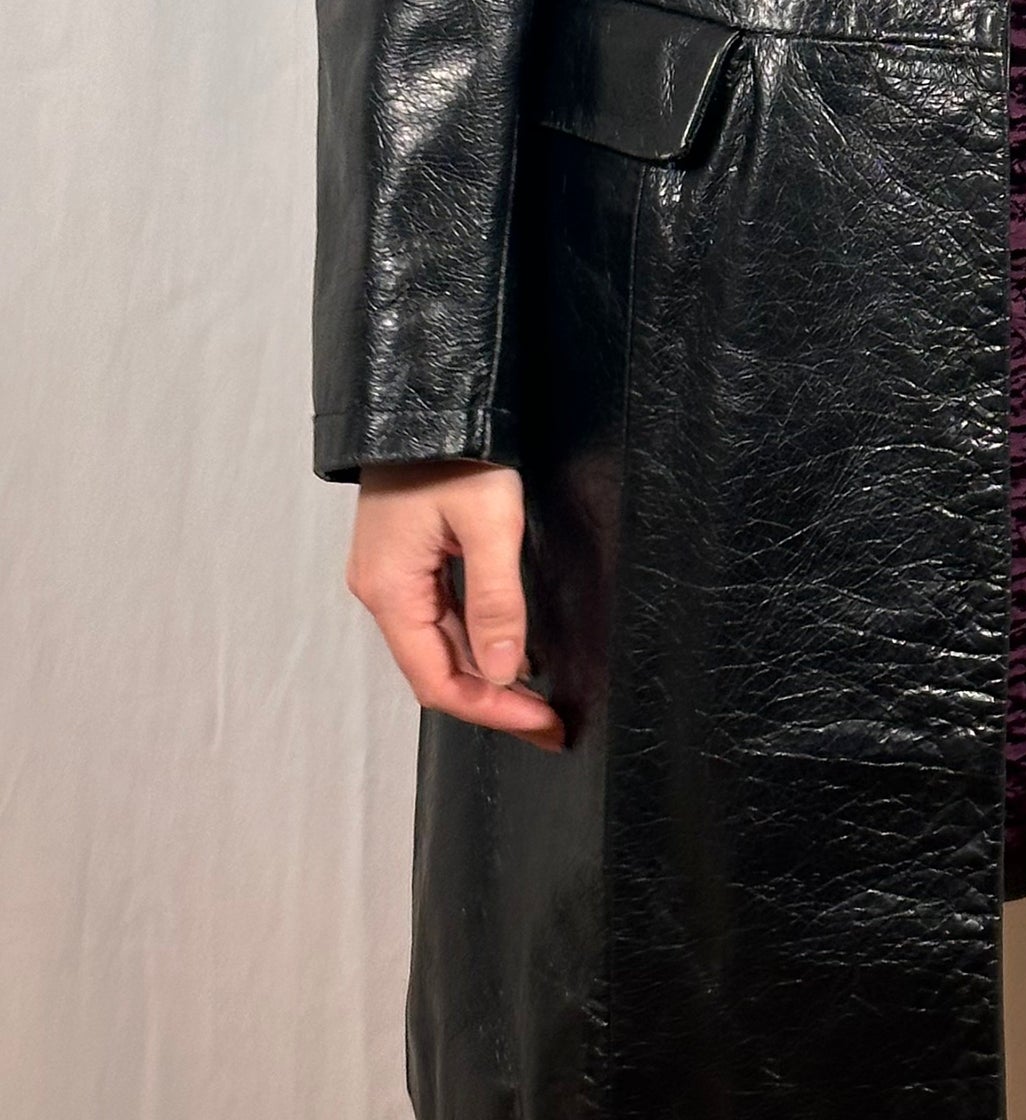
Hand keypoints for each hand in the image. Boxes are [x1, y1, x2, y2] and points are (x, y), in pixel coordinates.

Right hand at [346, 461, 565, 749]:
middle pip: (437, 670)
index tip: (541, 724)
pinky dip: (474, 641)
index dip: (492, 710)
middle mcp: (381, 589)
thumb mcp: (489, 523)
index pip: (438, 681)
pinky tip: (509, 650)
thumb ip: (497, 600)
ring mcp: (391, 574)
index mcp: (391, 589)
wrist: (426, 395)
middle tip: (549, 722)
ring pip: (439, 646)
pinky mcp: (406, 558)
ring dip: (486, 675)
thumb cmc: (454, 449)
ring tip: (537, 699)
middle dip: (495, 701)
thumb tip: (505, 669)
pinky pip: (440, 616)